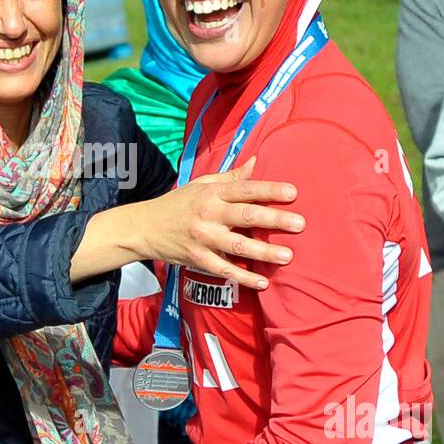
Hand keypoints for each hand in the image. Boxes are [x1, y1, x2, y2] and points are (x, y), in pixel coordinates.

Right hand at [137, 156, 305, 290]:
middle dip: (273, 219)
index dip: (268, 189)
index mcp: (211, 193)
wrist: (143, 227)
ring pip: (237, 245)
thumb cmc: (178, 203)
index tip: (293, 192)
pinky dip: (242, 277)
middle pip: (245, 215)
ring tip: (287, 256)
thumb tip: (258, 161)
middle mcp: (208, 214)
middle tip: (299, 224)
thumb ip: (231, 177)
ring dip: (263, 251)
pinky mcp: (197, 258)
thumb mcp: (201, 184)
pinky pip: (223, 269)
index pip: (244, 189)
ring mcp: (202, 238)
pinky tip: (262, 282)